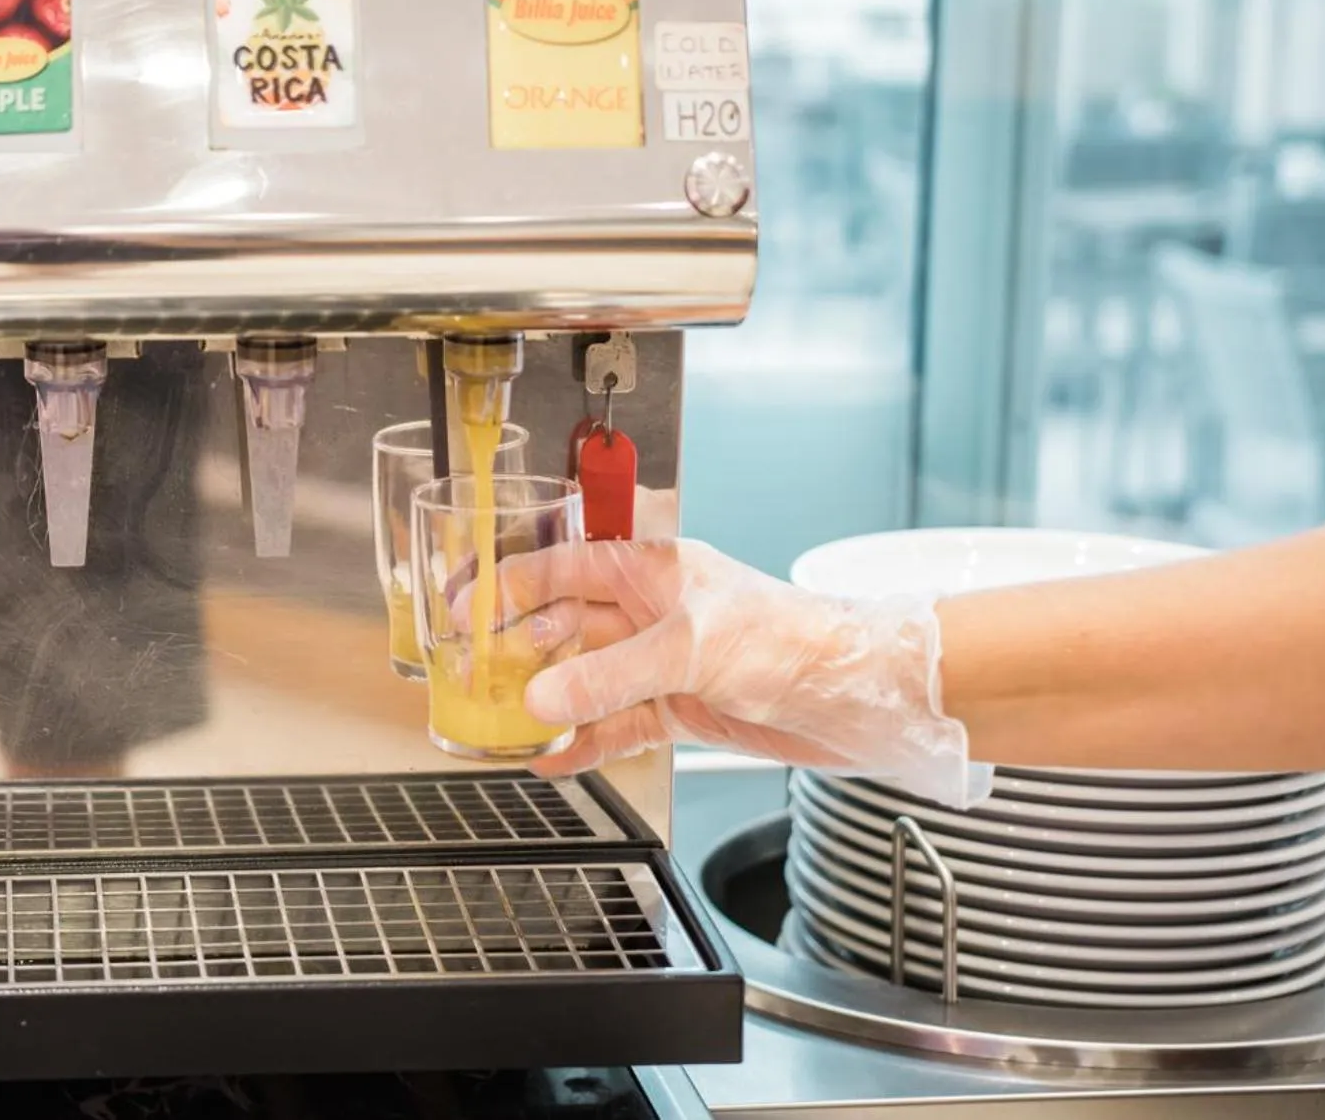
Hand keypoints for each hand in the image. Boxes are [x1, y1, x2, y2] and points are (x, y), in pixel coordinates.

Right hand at [498, 540, 990, 808]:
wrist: (860, 697)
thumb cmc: (795, 642)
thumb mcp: (689, 650)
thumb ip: (608, 675)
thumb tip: (538, 696)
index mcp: (652, 569)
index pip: (561, 566)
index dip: (509, 585)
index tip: (463, 609)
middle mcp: (653, 611)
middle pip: (565, 623)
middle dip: (515, 645)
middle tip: (467, 672)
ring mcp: (665, 662)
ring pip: (585, 677)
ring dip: (545, 698)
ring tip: (498, 718)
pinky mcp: (681, 707)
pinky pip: (616, 723)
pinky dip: (584, 741)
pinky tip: (554, 758)